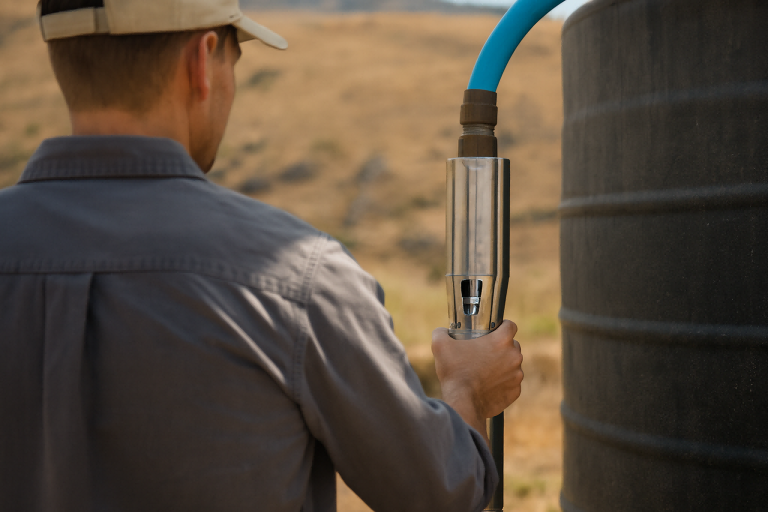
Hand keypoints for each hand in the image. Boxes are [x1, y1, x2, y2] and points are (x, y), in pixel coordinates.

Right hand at [431, 320, 523, 441]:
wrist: (463, 403)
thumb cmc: (454, 372)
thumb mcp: (441, 345)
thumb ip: (442, 333)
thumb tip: (442, 332)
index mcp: (501, 341)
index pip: (510, 325)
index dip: (502, 327)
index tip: (493, 332)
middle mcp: (514, 356)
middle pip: (512, 346)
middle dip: (501, 348)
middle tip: (484, 353)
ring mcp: (517, 375)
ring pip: (512, 365)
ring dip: (502, 366)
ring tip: (485, 371)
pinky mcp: (515, 391)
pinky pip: (511, 383)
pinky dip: (502, 383)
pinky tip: (488, 386)